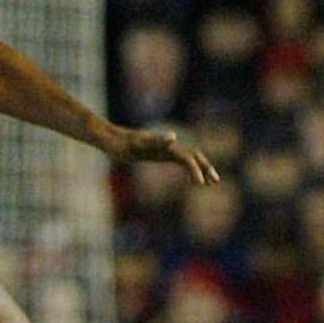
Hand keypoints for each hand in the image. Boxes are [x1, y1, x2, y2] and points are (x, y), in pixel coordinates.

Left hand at [103, 125, 219, 185]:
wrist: (108, 138)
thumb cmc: (120, 143)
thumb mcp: (135, 144)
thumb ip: (154, 141)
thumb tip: (173, 137)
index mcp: (165, 145)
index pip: (187, 157)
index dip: (196, 170)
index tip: (200, 185)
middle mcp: (167, 145)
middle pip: (193, 155)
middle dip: (205, 168)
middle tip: (214, 182)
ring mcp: (164, 149)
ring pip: (189, 157)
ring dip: (200, 168)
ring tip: (208, 183)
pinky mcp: (159, 153)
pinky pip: (179, 160)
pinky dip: (189, 168)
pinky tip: (192, 178)